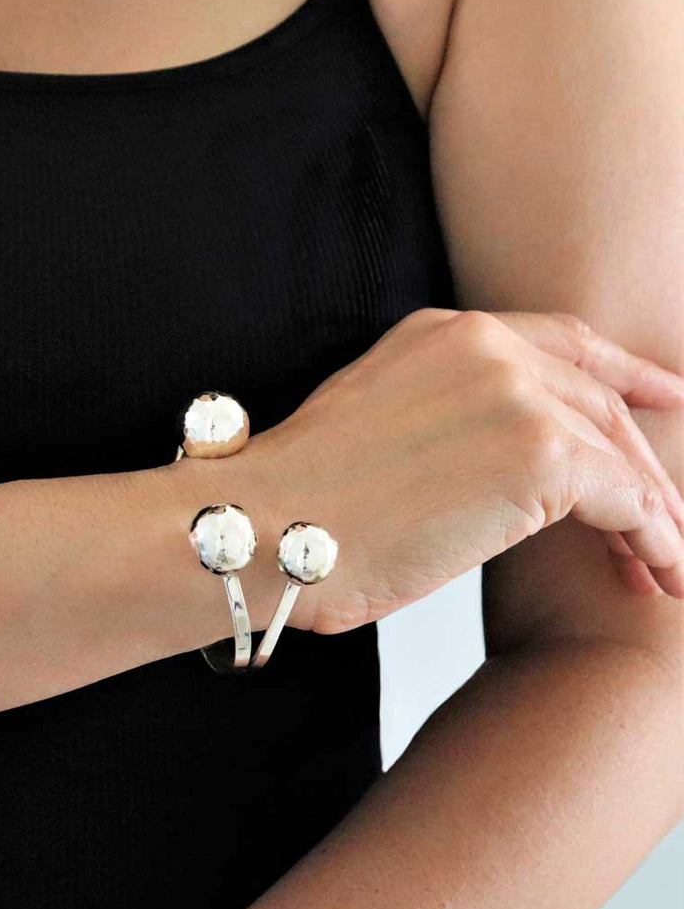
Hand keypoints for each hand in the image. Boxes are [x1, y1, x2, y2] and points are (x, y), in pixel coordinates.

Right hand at [199, 309, 683, 633]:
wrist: (265, 522)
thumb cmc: (302, 498)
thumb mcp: (376, 422)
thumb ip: (443, 412)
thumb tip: (490, 461)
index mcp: (443, 333)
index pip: (561, 343)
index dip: (625, 371)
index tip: (664, 393)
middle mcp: (487, 347)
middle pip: (598, 400)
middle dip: (639, 463)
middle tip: (664, 519)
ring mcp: (516, 394)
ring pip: (619, 453)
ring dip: (652, 515)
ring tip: (665, 566)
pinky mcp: (540, 454)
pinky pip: (628, 501)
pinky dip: (653, 542)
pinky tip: (656, 576)